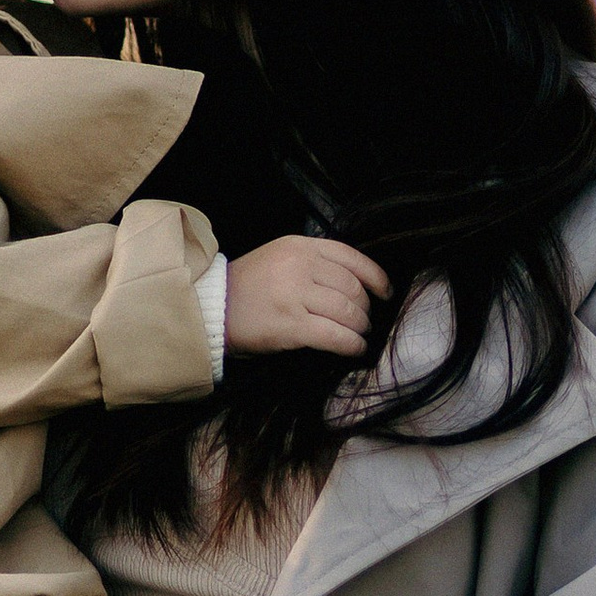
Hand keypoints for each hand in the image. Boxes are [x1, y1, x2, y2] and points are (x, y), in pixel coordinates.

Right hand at [225, 235, 388, 359]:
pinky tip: (354, 349)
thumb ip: (313, 263)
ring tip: (358, 335)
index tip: (385, 293)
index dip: (375, 277)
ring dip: (360, 328)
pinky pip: (336, 335)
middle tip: (363, 322)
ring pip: (348, 312)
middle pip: (353, 288)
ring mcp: (294, 295)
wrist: (210, 310)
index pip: (351, 258)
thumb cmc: (246, 289)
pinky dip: (351, 344)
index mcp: (299, 246)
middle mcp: (299, 265)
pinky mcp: (291, 325)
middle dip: (365, 309)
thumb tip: (356, 286)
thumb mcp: (279, 259)